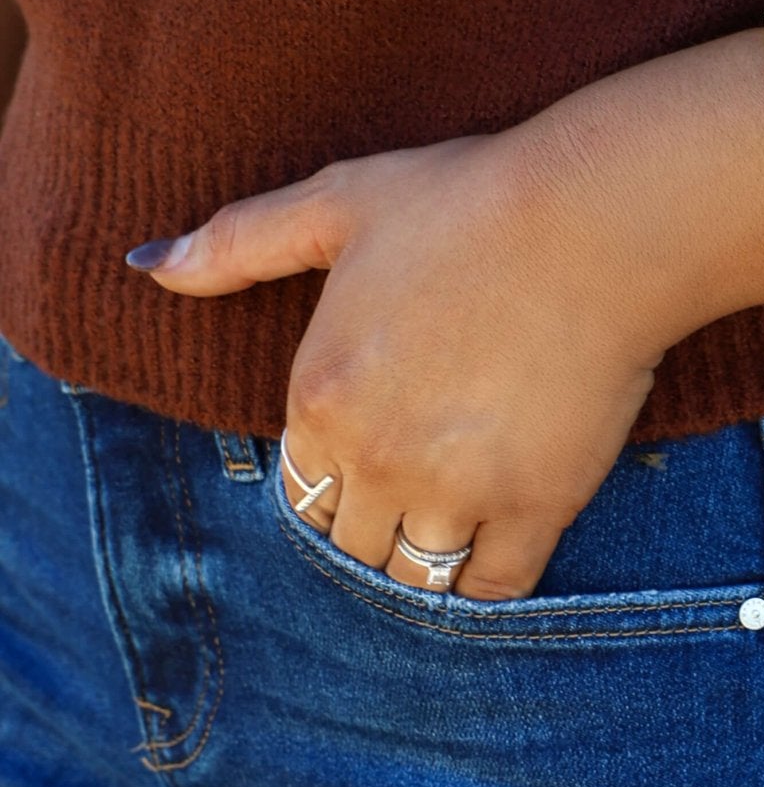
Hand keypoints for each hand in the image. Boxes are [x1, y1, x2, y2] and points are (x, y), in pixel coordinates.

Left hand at [123, 122, 664, 598]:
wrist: (595, 217)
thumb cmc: (469, 198)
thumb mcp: (339, 202)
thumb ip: (237, 242)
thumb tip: (146, 263)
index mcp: (318, 397)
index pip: (299, 492)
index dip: (335, 477)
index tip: (376, 449)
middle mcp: (375, 458)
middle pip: (352, 544)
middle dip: (378, 522)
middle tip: (423, 483)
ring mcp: (457, 489)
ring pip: (417, 575)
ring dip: (430, 554)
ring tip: (462, 512)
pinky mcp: (537, 506)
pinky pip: (495, 587)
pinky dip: (492, 578)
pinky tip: (505, 539)